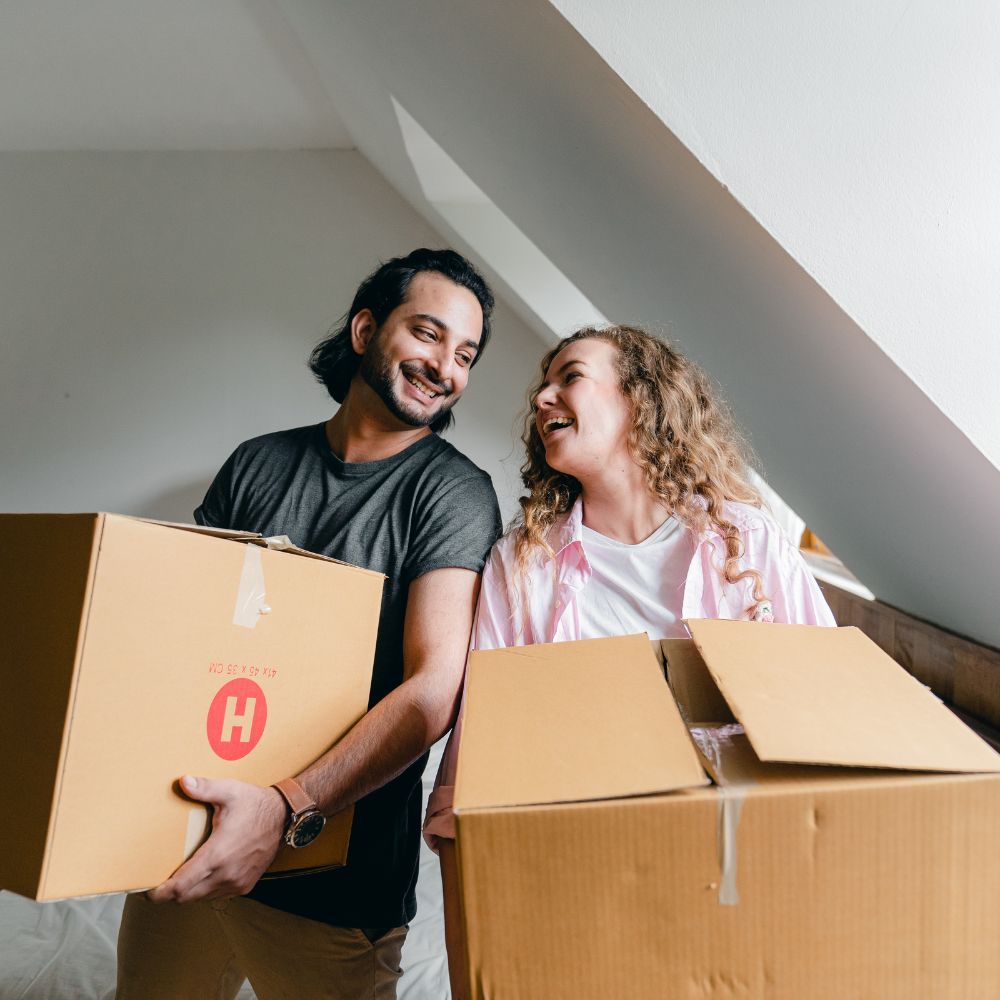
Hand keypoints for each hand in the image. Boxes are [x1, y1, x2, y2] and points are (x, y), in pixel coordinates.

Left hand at [147, 775, 285, 903]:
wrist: (285, 817)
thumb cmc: (255, 804)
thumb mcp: (229, 791)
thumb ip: (205, 788)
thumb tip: (182, 781)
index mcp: (218, 854)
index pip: (181, 886)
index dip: (160, 893)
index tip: (147, 891)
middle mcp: (227, 874)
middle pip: (186, 897)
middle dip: (169, 894)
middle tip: (158, 884)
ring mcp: (237, 883)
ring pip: (201, 899)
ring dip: (188, 892)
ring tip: (179, 878)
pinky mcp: (245, 885)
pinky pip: (217, 896)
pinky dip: (205, 891)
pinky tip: (203, 876)